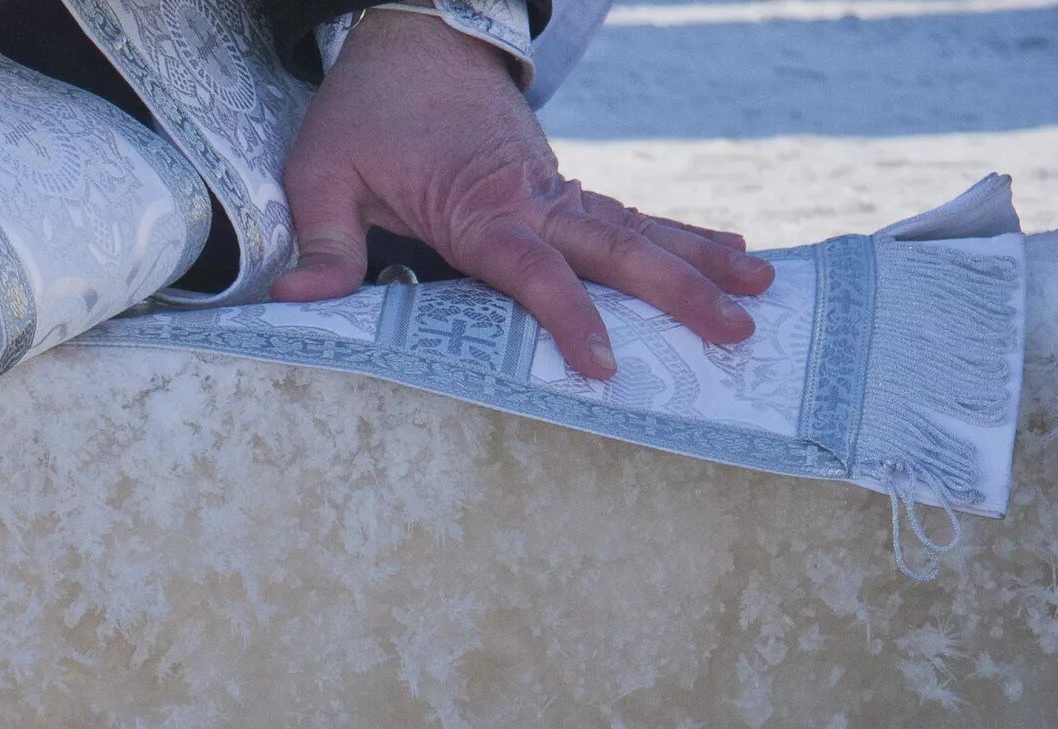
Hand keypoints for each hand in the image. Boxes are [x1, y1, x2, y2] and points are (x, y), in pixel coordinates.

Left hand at [270, 9, 771, 378]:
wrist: (412, 38)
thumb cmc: (363, 112)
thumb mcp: (321, 170)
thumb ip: (323, 239)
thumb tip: (297, 296)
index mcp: (474, 205)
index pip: (531, 267)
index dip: (567, 315)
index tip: (603, 361)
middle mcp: (529, 196)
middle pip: (612, 247)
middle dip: (676, 290)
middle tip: (735, 329)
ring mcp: (551, 187)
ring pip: (633, 227)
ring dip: (696, 259)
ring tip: (759, 291)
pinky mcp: (557, 184)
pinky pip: (623, 215)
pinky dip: (675, 234)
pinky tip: (724, 253)